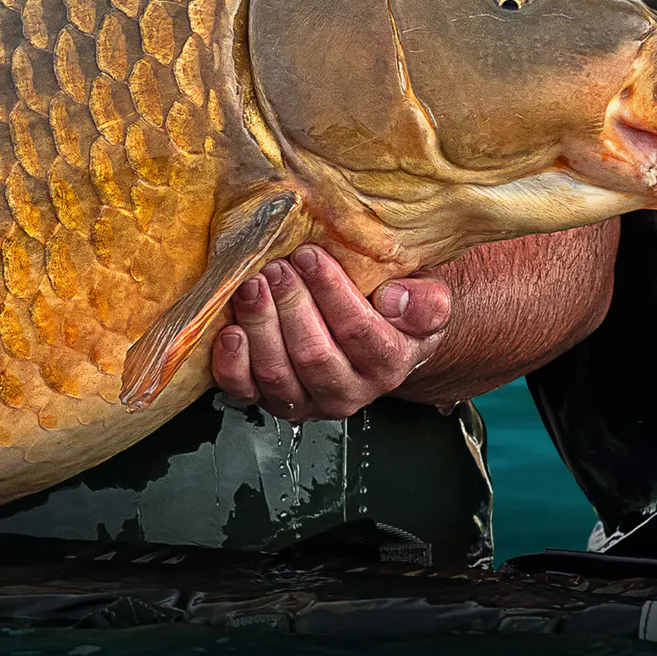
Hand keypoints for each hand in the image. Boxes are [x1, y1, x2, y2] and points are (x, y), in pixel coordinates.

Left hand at [209, 244, 450, 423]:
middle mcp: (348, 392)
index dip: (330, 292)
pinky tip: (230, 330)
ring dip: (260, 326)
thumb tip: (395, 299)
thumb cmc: (393, 311)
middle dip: (290, 305)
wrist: (376, 337)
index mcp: (388, 364)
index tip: (309, 255)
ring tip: (253, 285)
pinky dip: (231, 363)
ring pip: (277, 374)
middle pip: (313, 356)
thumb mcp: (426, 298)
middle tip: (277, 266)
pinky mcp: (269, 399)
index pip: (358, 332)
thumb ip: (426, 300)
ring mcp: (306, 400)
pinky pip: (244, 391)